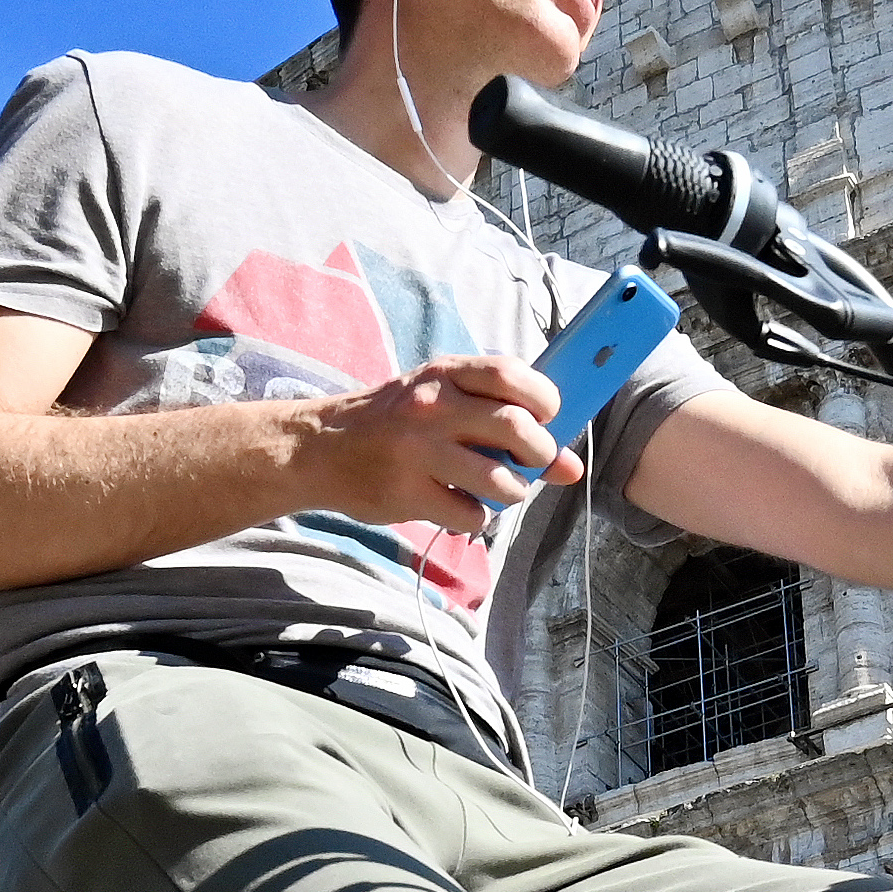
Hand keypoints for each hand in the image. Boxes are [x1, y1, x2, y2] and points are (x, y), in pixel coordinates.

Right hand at [306, 354, 584, 531]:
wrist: (320, 449)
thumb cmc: (395, 423)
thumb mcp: (443, 402)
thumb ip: (504, 420)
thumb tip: (571, 466)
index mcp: (444, 375)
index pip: (512, 374)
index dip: (544, 400)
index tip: (546, 418)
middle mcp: (432, 407)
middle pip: (516, 427)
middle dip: (539, 452)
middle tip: (530, 461)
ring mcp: (418, 451)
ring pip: (500, 480)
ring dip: (513, 491)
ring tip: (498, 489)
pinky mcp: (406, 492)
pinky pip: (470, 515)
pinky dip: (476, 517)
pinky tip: (460, 505)